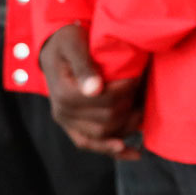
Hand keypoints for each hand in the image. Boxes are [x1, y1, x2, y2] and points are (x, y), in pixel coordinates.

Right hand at [38, 23, 143, 158]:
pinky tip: (132, 153)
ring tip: (142, 113)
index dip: (126, 90)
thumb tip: (95, 89)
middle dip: (129, 105)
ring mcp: (67, 123)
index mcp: (64, 93)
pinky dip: (112, 151)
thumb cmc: (67, 41)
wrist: (53, 49)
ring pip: (104, 135)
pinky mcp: (71, 128)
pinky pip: (91, 145)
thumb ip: (83, 64)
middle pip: (107, 118)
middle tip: (141, 90)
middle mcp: (63, 112)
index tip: (137, 77)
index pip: (105, 99)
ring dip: (127, 126)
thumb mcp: (73, 43)